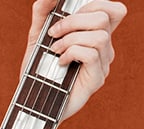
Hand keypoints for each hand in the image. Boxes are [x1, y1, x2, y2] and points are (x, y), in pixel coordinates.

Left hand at [29, 0, 124, 120]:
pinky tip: (60, 62)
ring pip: (100, 35)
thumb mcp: (37, 38)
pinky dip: (72, 53)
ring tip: (55, 50)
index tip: (65, 13)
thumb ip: (43, 13)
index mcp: (96, 33)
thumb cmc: (37, 71)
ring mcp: (103, 63)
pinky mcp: (97, 79)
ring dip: (72, 39)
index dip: (94, 3)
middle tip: (53, 33)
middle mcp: (104, 47)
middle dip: (74, 19)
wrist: (31, 104)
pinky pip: (92, 54)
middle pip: (105, 16)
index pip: (112, 9)